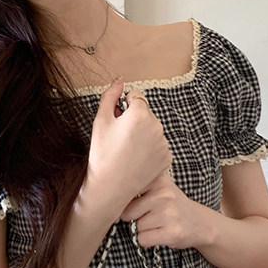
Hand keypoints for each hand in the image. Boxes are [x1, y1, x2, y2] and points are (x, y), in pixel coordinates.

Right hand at [87, 80, 171, 211]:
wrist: (110, 187)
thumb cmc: (102, 154)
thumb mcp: (100, 121)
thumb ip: (110, 95)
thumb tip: (119, 80)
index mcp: (140, 114)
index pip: (136, 96)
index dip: (124, 107)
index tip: (117, 120)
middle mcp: (157, 126)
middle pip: (145, 113)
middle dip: (134, 120)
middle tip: (119, 138)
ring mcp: (164, 142)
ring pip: (153, 129)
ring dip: (143, 134)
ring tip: (127, 150)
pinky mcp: (167, 157)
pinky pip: (158, 145)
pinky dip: (150, 148)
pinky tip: (136, 159)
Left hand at [120, 172, 202, 249]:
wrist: (200, 223)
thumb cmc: (173, 206)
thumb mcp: (159, 188)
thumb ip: (137, 187)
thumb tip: (105, 197)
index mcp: (158, 180)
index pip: (125, 191)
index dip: (124, 201)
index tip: (130, 202)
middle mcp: (164, 194)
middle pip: (127, 212)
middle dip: (135, 218)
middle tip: (152, 216)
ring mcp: (168, 214)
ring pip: (136, 227)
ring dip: (144, 230)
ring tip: (159, 224)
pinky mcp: (171, 232)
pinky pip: (143, 239)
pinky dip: (148, 241)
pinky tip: (161, 233)